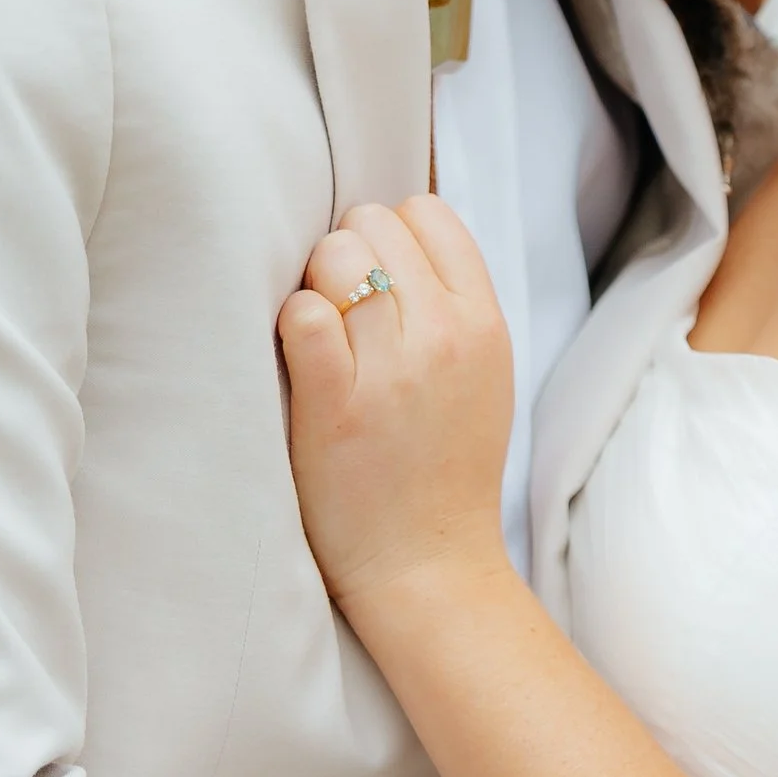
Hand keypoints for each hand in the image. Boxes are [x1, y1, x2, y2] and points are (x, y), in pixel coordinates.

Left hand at [278, 197, 515, 614]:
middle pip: (372, 223)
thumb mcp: (483, 374)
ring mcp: (391, 370)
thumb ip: (453, 303)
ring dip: (315, 288)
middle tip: (345, 316)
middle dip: (348, 256)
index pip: (426, 212)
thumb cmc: (444, 466)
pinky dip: (292, 326)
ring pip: (334, 256)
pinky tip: (304, 360)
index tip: (379, 282)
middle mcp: (445, 335)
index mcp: (485, 322)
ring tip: (324, 341)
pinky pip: (301, 314)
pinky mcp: (335, 405)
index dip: (390, 235)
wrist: (429, 564)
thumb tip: (396, 230)